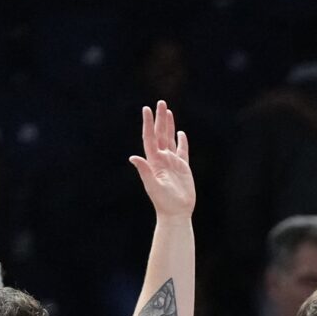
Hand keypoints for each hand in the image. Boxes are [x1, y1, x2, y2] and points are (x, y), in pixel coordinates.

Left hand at [129, 102, 195, 220]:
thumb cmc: (163, 202)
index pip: (150, 137)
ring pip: (170, 139)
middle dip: (160, 118)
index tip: (146, 109)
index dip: (148, 123)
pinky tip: (180, 133)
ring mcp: (172, 163)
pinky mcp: (183, 168)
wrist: (176, 212)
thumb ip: (144, 170)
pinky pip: (182, 151)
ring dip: (169, 125)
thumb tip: (133, 157)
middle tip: (160, 103)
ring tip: (168, 111)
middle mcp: (162, 159)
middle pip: (160, 134)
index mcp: (154, 161)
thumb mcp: (153, 185)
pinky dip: (181, 141)